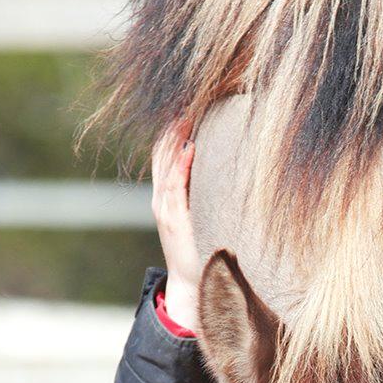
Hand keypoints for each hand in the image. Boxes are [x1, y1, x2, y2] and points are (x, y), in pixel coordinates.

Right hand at [151, 118, 200, 335]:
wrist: (191, 283)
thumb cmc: (200, 249)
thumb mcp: (199, 217)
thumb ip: (202, 195)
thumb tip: (220, 174)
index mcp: (167, 194)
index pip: (165, 151)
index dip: (172, 127)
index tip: (186, 104)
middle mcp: (162, 197)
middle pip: (161, 150)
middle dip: (172, 124)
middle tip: (187, 98)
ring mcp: (164, 207)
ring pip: (164, 163)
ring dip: (174, 138)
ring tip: (187, 113)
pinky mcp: (172, 219)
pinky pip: (174, 186)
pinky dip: (180, 167)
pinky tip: (190, 149)